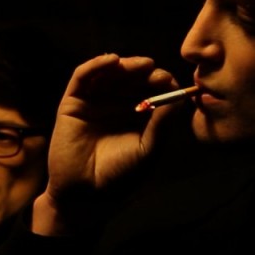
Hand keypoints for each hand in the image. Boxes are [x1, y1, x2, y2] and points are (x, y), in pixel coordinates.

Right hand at [33, 54, 180, 234]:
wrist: (84, 193)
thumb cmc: (118, 176)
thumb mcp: (147, 150)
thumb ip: (162, 125)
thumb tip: (180, 97)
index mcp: (138, 115)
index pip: (152, 89)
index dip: (162, 82)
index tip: (171, 82)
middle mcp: (117, 104)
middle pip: (132, 77)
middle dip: (145, 71)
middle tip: (155, 71)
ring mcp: (95, 101)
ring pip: (110, 73)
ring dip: (126, 64)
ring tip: (140, 65)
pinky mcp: (73, 102)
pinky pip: (83, 77)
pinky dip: (96, 65)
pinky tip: (111, 61)